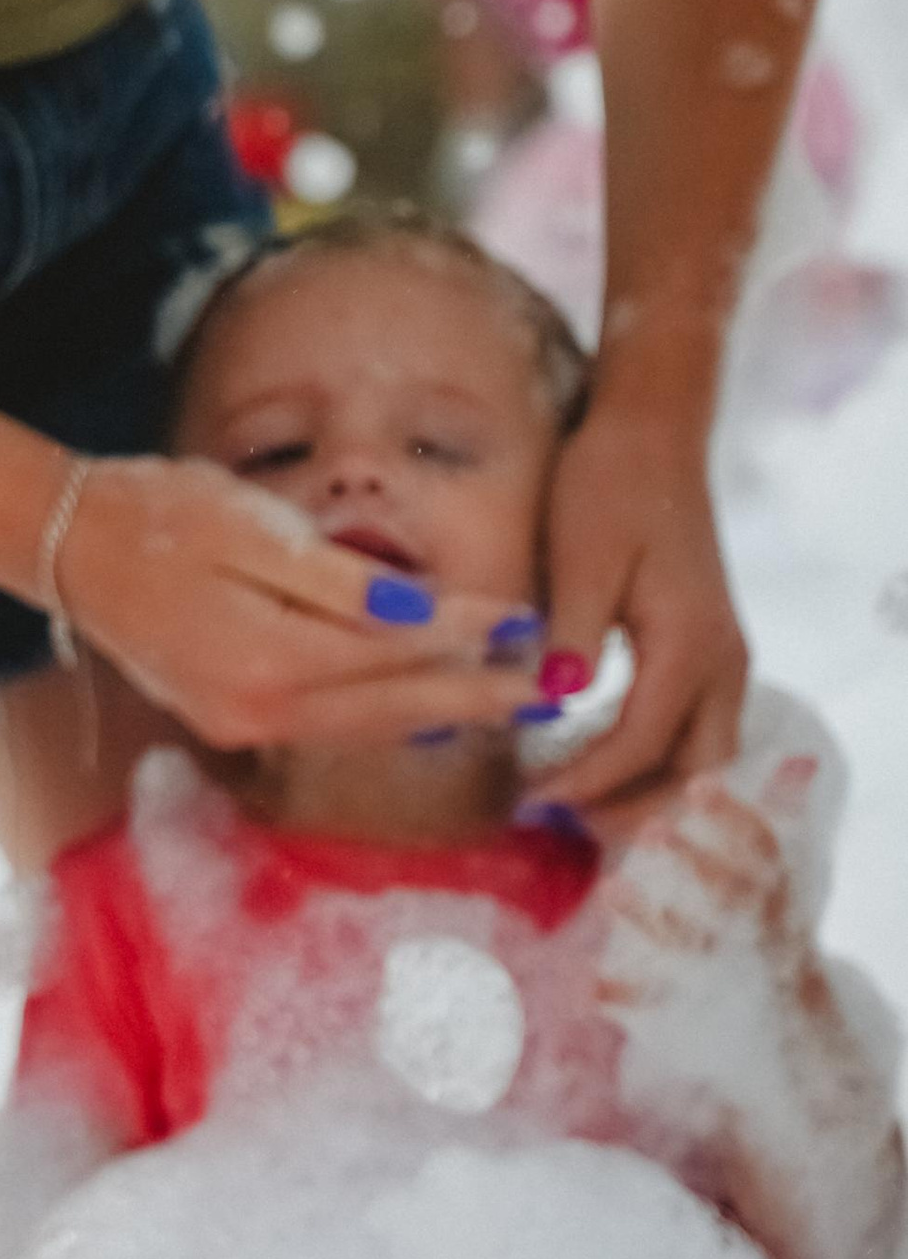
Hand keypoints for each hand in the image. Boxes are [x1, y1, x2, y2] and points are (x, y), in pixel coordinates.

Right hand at [57, 454, 542, 752]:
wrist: (67, 545)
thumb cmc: (157, 514)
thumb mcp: (254, 526)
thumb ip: (341, 581)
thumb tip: (424, 615)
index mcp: (268, 656)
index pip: (396, 650)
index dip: (468, 637)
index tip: (526, 621)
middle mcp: (259, 710)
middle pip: (390, 708)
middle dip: (472, 697)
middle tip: (545, 691)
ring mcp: (241, 724)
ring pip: (362, 726)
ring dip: (433, 712)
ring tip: (500, 699)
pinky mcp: (230, 721)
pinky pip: (328, 726)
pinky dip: (381, 713)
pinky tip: (419, 700)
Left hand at [541, 404, 746, 816]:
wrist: (651, 434)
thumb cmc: (610, 486)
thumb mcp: (582, 556)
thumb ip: (574, 633)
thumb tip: (557, 703)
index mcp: (689, 642)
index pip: (643, 743)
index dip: (589, 782)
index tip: (534, 801)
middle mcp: (722, 659)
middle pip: (695, 771)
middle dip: (635, 810)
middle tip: (565, 825)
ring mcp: (723, 655)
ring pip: (705, 756)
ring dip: (651, 791)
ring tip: (582, 810)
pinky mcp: (709, 647)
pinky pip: (698, 728)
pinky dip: (660, 762)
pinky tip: (605, 765)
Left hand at [596, 761, 811, 999]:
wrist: (790, 1022)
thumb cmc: (772, 932)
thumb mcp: (780, 880)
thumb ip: (778, 825)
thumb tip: (796, 759)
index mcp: (773, 893)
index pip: (760, 848)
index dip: (733, 816)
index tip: (700, 785)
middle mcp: (754, 929)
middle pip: (725, 892)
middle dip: (690, 861)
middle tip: (652, 829)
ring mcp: (724, 969)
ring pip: (688, 941)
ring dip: (647, 916)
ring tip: (609, 886)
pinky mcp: (693, 1007)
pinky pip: (658, 1002)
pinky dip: (627, 994)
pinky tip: (591, 985)